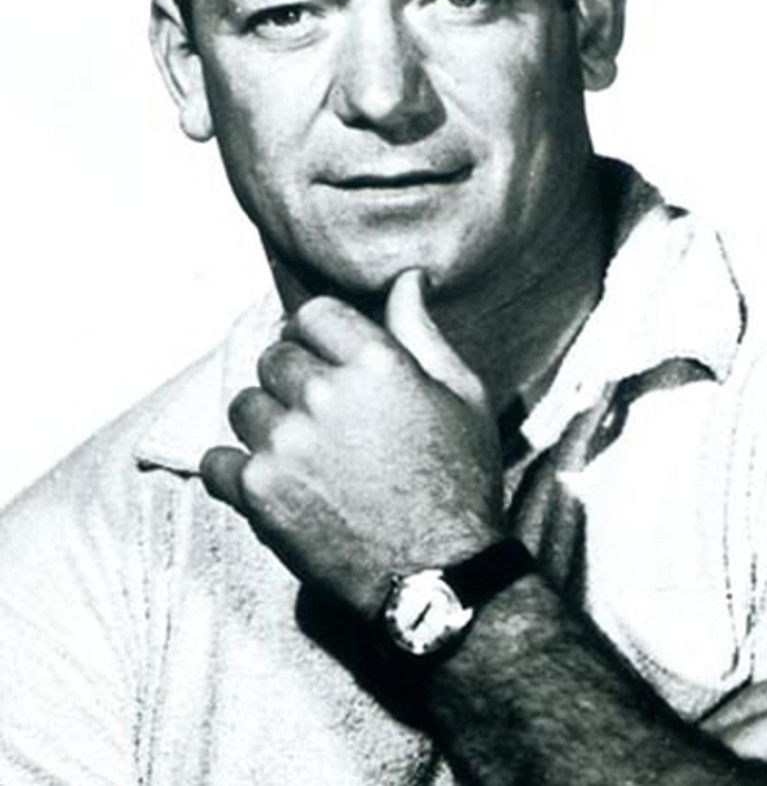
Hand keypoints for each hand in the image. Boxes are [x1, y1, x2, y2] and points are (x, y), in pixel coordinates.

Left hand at [201, 269, 504, 618]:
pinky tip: (271, 482)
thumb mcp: (461, 395)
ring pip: (245, 405)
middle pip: (276, 356)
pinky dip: (236, 470)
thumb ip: (421, 330)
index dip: (319, 334)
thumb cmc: (459, 482)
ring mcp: (286, 444)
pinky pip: (218, 461)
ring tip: (301, 452)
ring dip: (267, 422)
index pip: (313, 313)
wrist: (438, 576)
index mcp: (375, 362)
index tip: (327, 357)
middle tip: (321, 415)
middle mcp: (324, 394)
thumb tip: (408, 277)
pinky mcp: (260, 493)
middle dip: (294, 378)